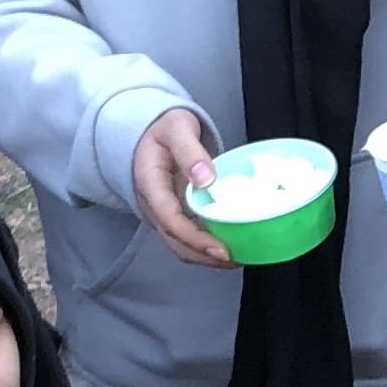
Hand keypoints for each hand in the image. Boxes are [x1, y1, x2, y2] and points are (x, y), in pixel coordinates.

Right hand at [130, 106, 235, 268]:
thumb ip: (189, 151)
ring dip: (206, 256)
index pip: (170, 220)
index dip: (195, 239)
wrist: (149, 130)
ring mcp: (163, 212)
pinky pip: (188, 237)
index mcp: (150, 184)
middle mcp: (154, 205)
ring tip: (238, 257)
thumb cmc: (164, 127)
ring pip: (180, 245)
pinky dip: (207, 246)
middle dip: (203, 256)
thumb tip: (205, 178)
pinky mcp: (174, 214)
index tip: (220, 249)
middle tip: (236, 259)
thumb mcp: (176, 128)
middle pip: (175, 241)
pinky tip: (231, 245)